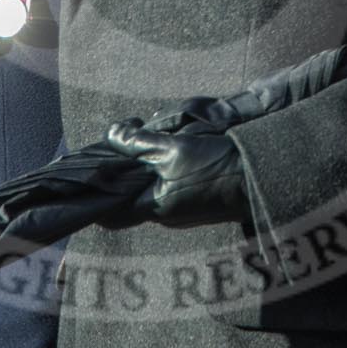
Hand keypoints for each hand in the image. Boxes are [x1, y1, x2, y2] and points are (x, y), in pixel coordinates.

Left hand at [104, 119, 247, 225]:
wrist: (260, 176)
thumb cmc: (216, 166)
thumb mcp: (172, 148)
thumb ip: (137, 142)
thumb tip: (111, 134)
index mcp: (154, 208)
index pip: (109, 213)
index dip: (94, 194)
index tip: (86, 171)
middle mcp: (164, 215)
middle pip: (129, 195)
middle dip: (122, 167)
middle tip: (123, 137)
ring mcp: (180, 210)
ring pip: (149, 187)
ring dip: (144, 162)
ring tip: (146, 132)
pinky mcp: (194, 201)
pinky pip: (168, 185)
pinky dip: (162, 166)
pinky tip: (169, 143)